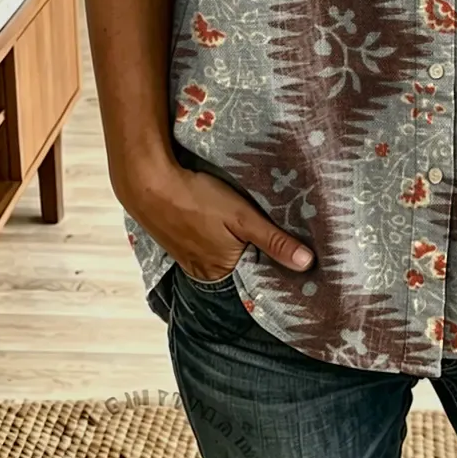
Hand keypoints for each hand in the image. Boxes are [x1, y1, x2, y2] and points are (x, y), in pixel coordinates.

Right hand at [117, 160, 314, 281]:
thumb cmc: (198, 199)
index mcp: (223, 271)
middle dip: (259, 251)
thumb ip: (274, 241)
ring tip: (253, 225)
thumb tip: (308, 264)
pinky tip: (223, 222)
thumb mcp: (243, 217)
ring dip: (238, 242)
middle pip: (242, 264)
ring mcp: (189, 259)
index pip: (260, 273)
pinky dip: (219, 237)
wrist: (149, 184)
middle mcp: (205, 273)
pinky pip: (208, 245)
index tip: (298, 250)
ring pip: (225, 254)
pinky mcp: (180, 242)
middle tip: (281, 231)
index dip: (278, 260)